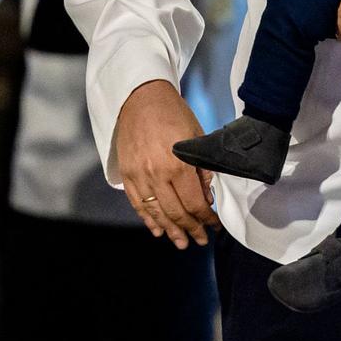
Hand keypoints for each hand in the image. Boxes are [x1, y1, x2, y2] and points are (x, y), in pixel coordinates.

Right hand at [113, 80, 218, 246]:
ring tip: (181, 243)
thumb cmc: (173, 113)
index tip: (215, 226)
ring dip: (170, 231)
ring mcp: (139, 176)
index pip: (194, 204)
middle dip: (191, 230)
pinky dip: (148, 219)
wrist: (140, 97)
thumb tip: (207, 197)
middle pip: (176, 213)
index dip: (206, 219)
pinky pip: (138, 204)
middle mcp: (156, 174)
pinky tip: (158, 229)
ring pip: (156, 213)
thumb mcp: (197, 137)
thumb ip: (202, 169)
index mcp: (178, 165)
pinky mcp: (126, 174)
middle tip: (200, 241)